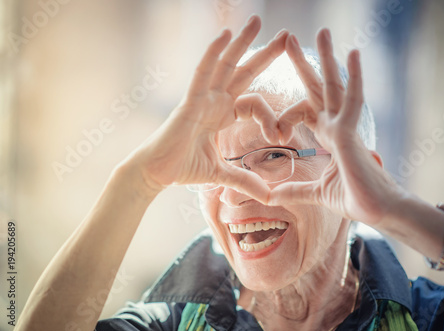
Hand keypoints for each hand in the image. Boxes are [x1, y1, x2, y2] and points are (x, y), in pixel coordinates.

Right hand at [124, 15, 287, 202]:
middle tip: (286, 35)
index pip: (254, 102)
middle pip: (244, 71)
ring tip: (258, 21)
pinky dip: (213, 54)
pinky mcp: (189, 102)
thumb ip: (245, 181)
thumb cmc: (183, 168)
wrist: (156, 174)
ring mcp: (201, 98)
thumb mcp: (222, 173)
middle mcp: (214, 101)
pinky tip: (225, 35)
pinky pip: (202, 73)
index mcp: (222, 114)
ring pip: (225, 65)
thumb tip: (270, 196)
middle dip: (265, 54)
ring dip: (242, 42)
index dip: (271, 115)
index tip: (283, 135)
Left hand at [269, 30, 404, 225]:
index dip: (286, 114)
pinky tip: (352, 52)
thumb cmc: (355, 199)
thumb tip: (270, 196)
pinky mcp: (352, 134)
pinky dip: (354, 77)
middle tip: (288, 39)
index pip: (306, 109)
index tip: (274, 131)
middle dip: (303, 64)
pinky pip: (352, 100)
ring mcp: (345, 127)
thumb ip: (294, 190)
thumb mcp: (316, 192)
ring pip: (335, 86)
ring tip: (322, 31)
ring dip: (327, 58)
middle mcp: (337, 126)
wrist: (378, 212)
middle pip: (318, 88)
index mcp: (329, 136)